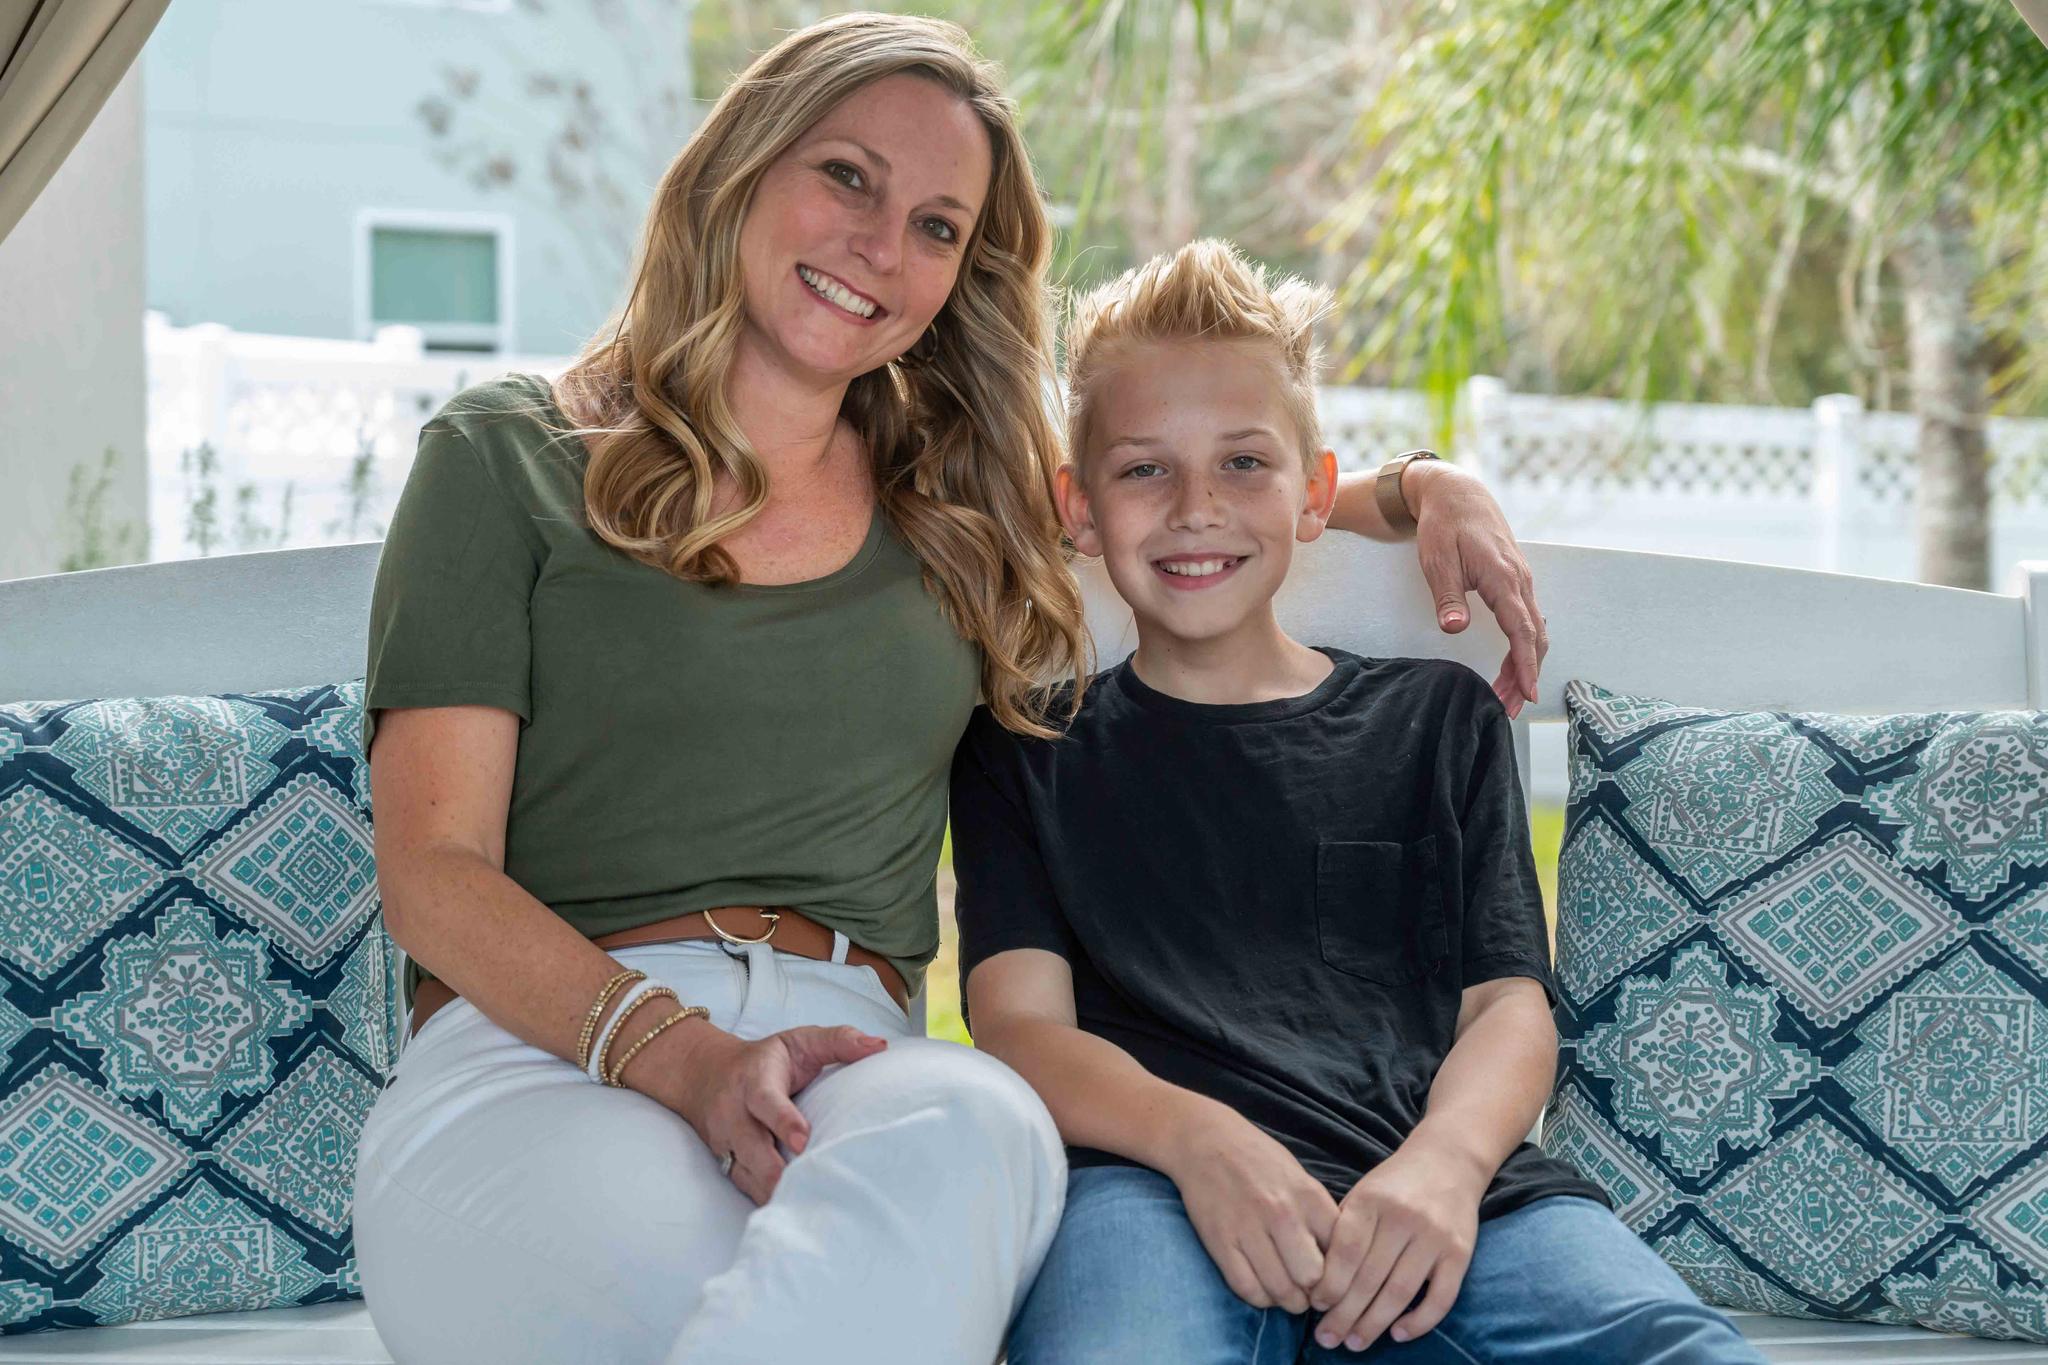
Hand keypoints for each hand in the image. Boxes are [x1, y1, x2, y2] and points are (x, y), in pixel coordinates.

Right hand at [637, 1022, 887, 1205]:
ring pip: (745, 1172)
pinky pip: (743, 1186)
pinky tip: (792, 1212)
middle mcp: (734, 1112)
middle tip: (806, 1186)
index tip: (803, 1141)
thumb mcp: (800, 1040)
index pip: (765, 1101)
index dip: (783, 1121)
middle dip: (774, 1170)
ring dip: (771, 1191)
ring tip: (805, 1207)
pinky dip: (765, 1200)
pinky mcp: (726, 1161)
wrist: (704, 1073)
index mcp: (755, 1080)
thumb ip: (838, 1040)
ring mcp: (727, 1141)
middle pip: (750, 1146)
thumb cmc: (766, 1059)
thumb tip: (879, 1046)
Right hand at [1160, 1104, 1338, 1313]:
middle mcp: (1282, 1214)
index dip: (1341, 1275)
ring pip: (1280, 1290)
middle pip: (1312, 1279)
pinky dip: (1260, 1298)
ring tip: (1288, 1293)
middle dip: (1314, 1292)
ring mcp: (1249, 1229)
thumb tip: (1338, 1262)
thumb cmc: (1260, 1161)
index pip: (1340, 1254)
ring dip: (1288, 1301)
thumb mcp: (1302, 1179)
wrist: (1206, 1141)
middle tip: (1309, 1291)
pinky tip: (1263, 1288)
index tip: (1334, 1280)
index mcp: (1309, 1197)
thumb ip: (1321, 1217)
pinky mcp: (1220, 1242)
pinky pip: (1247, 1288)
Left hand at [1308, 1142, 1482, 1352]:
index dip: (1329, 1284)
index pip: (1346, 1251)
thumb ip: (1343, 1228)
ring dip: (1374, 1324)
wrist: (1449, 1160)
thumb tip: (1317, 1280)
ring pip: (1400, 1291)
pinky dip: (1420, 1321)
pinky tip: (1398, 1334)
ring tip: (1354, 1343)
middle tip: (1327, 1339)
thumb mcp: (1363, 1193)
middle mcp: (1403, 1218)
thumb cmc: (1395, 1184)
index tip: (1315, 1307)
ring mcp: (1434, 1236)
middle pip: (1370, 1277)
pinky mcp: (1460, 1253)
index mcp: (1371, 1200)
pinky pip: (1441, 1297)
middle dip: (1345, 1314)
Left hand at [1406, 462, 1548, 717]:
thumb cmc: (1444, 526)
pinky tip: (1512, 665)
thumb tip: (1454, 628)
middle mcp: (1520, 580)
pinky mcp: (1515, 581)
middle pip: (1534, 637)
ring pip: (1533, 630)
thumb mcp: (1437, 560)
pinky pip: (1528, 619)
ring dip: (1524, 664)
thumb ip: (1448, 595)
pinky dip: (1523, 646)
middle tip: (1512, 708)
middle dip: (1526, 675)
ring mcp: (1521, 580)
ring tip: (1508, 694)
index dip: (1524, 665)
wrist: (1457, 494)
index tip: (1527, 693)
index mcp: (1503, 577)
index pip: (1521, 630)